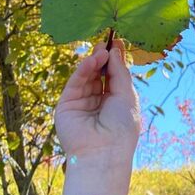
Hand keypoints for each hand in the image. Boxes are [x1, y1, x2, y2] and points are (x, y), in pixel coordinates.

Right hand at [55, 39, 140, 194]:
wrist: (104, 152)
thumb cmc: (122, 127)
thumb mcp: (127, 96)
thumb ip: (119, 73)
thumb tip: (114, 51)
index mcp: (116, 102)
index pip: (114, 76)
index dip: (115, 60)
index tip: (118, 42)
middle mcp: (99, 102)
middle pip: (99, 74)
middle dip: (104, 58)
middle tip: (108, 42)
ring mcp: (82, 103)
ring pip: (87, 76)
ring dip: (94, 62)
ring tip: (101, 51)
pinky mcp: (67, 105)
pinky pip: (75, 82)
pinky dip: (83, 69)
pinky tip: (93, 60)